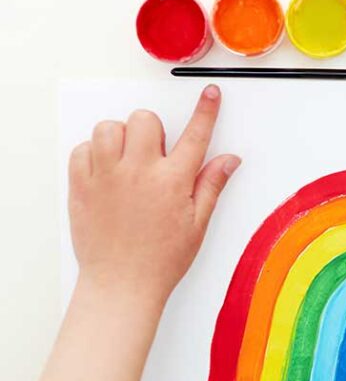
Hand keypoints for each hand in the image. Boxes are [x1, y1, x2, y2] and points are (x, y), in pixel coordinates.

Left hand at [68, 85, 240, 307]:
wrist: (120, 287)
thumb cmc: (160, 260)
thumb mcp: (196, 225)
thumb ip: (211, 185)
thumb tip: (229, 160)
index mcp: (172, 182)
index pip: (195, 134)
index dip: (206, 110)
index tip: (210, 93)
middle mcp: (139, 173)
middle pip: (144, 119)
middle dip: (151, 129)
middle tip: (153, 153)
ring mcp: (107, 178)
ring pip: (109, 128)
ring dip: (119, 137)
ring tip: (125, 160)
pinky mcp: (82, 187)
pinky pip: (82, 149)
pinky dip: (92, 154)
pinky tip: (105, 172)